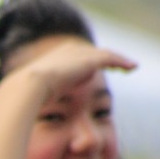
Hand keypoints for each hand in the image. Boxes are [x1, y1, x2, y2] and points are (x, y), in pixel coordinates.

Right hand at [13, 39, 136, 101]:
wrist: (29, 88)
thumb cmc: (27, 97)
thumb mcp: (35, 95)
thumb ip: (43, 97)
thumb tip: (38, 108)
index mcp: (55, 56)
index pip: (77, 56)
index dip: (89, 62)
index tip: (96, 70)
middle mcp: (68, 50)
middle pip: (92, 52)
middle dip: (105, 57)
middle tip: (118, 64)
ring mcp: (79, 53)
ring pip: (105, 54)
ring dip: (119, 59)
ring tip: (130, 66)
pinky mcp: (89, 60)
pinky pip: (111, 58)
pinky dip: (122, 62)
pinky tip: (132, 68)